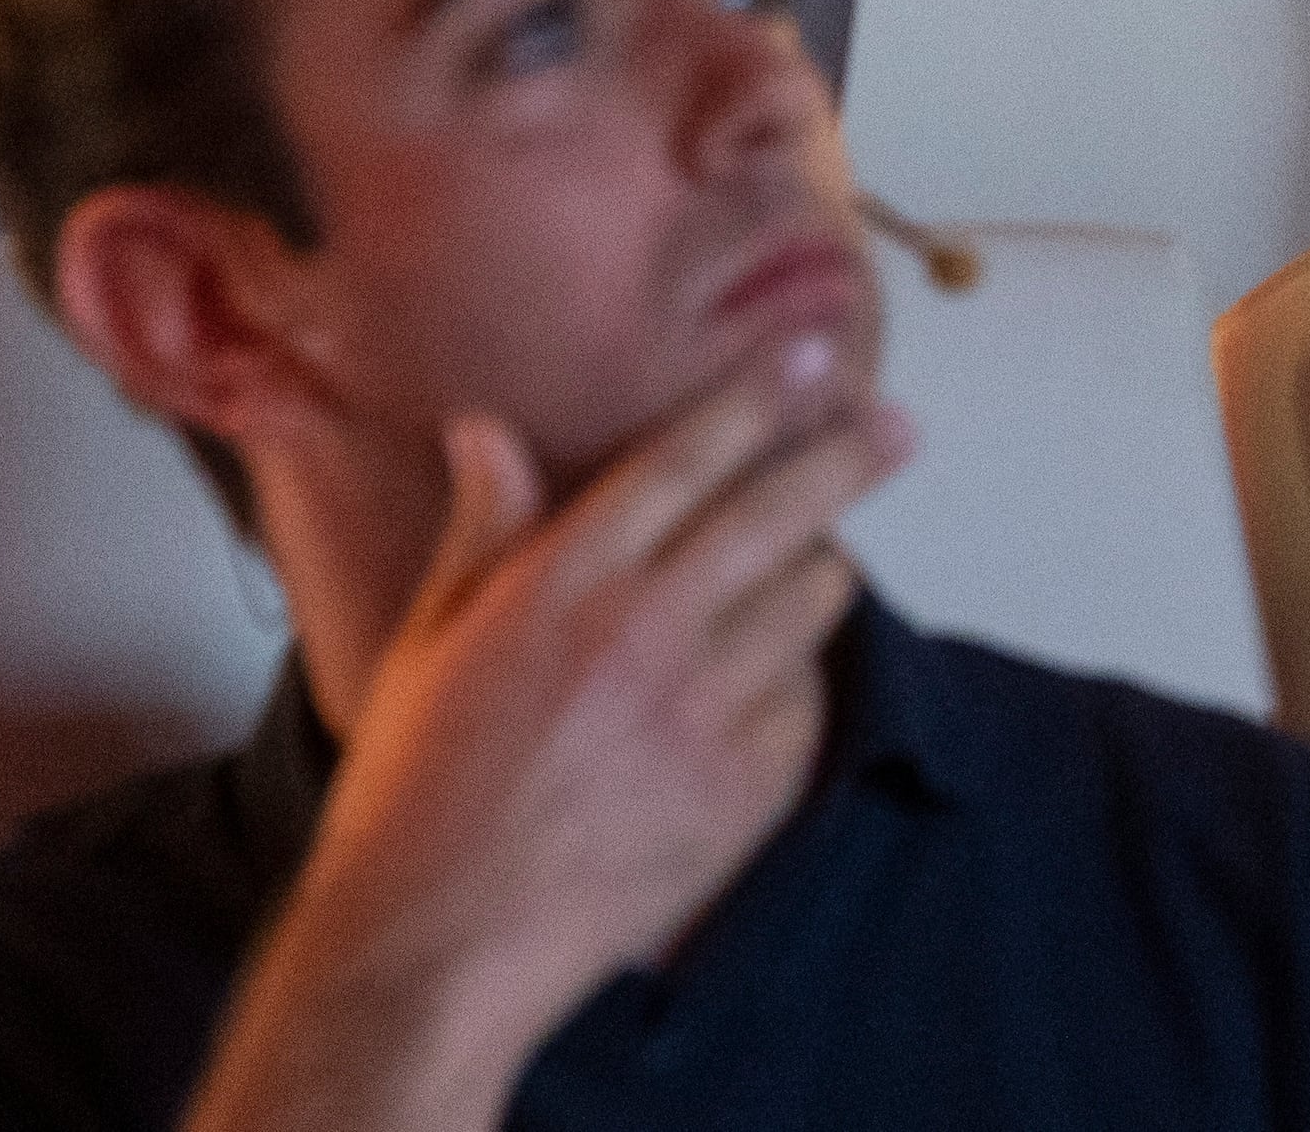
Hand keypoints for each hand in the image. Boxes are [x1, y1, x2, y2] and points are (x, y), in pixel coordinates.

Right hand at [196, 340, 909, 1128]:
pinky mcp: (746, 786)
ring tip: (806, 570)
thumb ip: (482, 534)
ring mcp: (702, 711)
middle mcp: (643, 632)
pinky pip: (808, 699)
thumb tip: (487, 431)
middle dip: (849, 458)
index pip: (682, 462)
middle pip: (779, 513)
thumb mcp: (424, 649)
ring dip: (815, 573)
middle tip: (896, 428)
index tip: (808, 359)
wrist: (433, 951)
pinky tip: (765, 687)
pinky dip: (796, 681)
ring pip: (810, 600)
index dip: (754, 400)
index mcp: (559, 586)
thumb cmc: (412, 799)